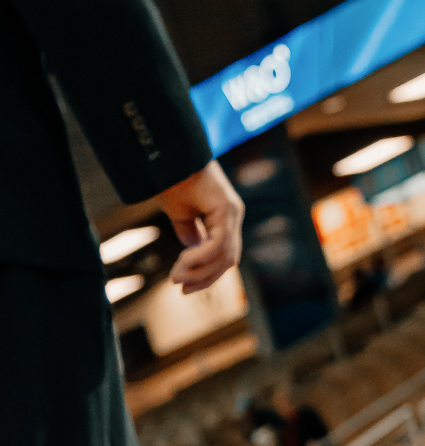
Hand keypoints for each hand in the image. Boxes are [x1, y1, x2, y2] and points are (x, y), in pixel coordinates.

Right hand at [159, 161, 244, 293]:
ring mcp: (233, 212)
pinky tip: (183, 260)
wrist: (169, 157)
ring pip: (224, 255)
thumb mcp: (181, 216)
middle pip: (227, 260)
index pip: (223, 257)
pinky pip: (218, 243)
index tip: (185, 288)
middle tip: (180, 287)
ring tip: (177, 275)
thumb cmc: (172, 180)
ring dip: (200, 270)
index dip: (207, 276)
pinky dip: (201, 256)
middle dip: (204, 278)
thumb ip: (191, 235)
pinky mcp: (227, 208)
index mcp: (225, 219)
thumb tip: (194, 255)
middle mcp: (234, 216)